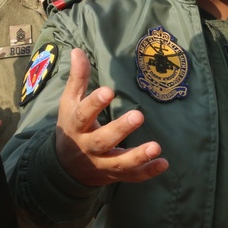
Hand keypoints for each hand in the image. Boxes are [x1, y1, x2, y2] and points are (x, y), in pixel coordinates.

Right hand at [55, 48, 168, 185]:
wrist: (64, 167)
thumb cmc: (72, 126)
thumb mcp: (70, 103)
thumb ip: (78, 78)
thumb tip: (77, 50)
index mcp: (76, 126)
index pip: (83, 115)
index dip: (94, 103)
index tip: (108, 91)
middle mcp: (88, 147)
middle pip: (103, 140)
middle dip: (120, 130)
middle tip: (139, 115)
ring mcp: (101, 163)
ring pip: (118, 163)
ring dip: (137, 157)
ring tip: (156, 147)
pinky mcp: (113, 174)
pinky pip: (130, 176)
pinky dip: (146, 172)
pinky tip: (163, 163)